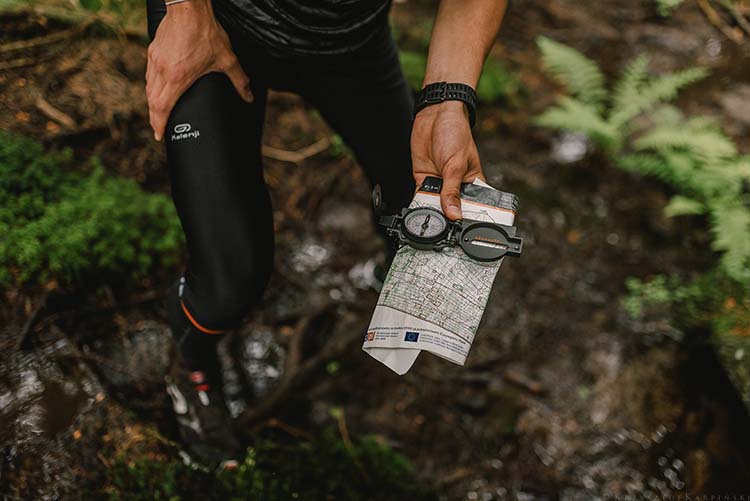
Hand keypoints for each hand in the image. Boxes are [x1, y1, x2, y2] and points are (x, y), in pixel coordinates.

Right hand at [145, 0, 252, 140]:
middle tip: (159, 128)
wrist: (188, 7)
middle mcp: (162, 71)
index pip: (161, 107)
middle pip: (151, 101)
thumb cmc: (206, 32)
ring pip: (148, 87)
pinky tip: (158, 88)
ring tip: (159, 112)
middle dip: (154, 117)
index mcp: (177, 77)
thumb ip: (239, 80)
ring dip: (152, 102)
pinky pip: (149, 74)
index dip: (159, 124)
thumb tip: (248, 97)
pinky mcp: (153, 50)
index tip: (159, 136)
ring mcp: (155, 60)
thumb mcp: (226, 59)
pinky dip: (151, 86)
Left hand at [411, 101, 484, 219]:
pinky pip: (421, 197)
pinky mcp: (424, 180)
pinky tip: (418, 212)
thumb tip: (454, 214)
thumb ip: (452, 191)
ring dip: (432, 212)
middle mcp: (456, 186)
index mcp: (473, 184)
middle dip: (446, 219)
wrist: (435, 115)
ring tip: (430, 222)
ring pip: (435, 205)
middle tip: (443, 230)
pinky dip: (419, 204)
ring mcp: (439, 184)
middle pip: (451, 209)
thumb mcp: (456, 165)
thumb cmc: (455, 133)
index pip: (472, 207)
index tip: (461, 231)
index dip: (467, 219)